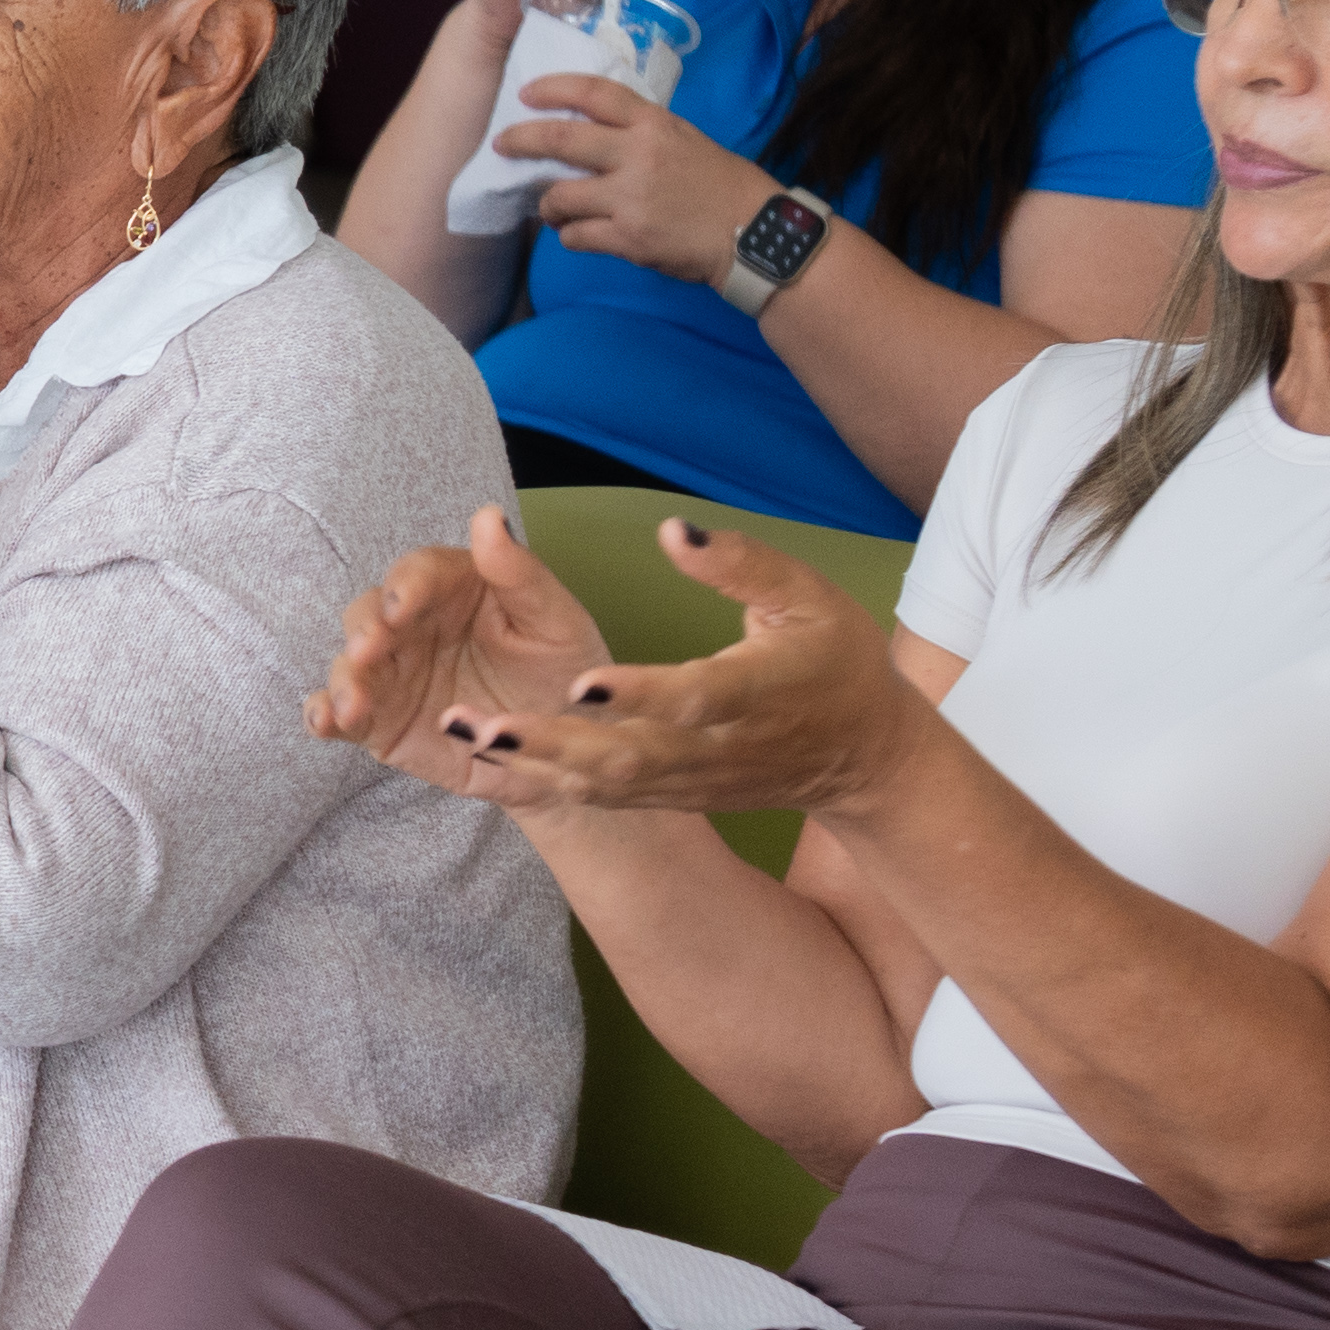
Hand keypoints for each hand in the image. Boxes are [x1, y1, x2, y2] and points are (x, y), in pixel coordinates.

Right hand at [307, 508, 617, 801]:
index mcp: (456, 591)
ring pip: (349, 664)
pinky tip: (325, 723)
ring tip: (352, 706)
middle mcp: (414, 628)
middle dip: (364, 629)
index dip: (405, 585)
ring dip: (343, 679)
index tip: (404, 606)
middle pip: (370, 613)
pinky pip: (339, 713)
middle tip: (370, 651)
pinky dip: (323, 714)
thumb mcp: (557, 623)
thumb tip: (487, 517)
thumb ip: (521, 574)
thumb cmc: (566, 676)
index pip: (419, 573)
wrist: (565, 754)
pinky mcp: (379, 720)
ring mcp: (393, 674)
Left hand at [321, 511, 927, 819]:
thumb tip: (672, 529)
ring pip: (610, 785)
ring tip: (466, 734)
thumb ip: (739, 562)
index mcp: (761, 690)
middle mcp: (722, 746)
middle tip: (481, 725)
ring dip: (535, 766)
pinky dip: (549, 785)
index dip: (639, 694)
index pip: (696, 697)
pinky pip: (607, 799)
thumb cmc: (835, 658)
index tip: (579, 681)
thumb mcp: (806, 594)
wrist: (864, 755)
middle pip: (633, 755)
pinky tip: (489, 761)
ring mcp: (696, 780)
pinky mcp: (678, 797)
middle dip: (554, 744)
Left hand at [490, 76, 786, 287]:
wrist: (752, 233)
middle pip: (560, 139)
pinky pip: (576, 237)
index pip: (595, 93)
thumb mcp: (684, 139)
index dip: (554, 88)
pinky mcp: (629, 238)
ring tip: (552, 208)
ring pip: (559, 196)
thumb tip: (589, 133)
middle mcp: (639, 155)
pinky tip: (578, 234)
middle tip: (502, 144)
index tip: (526, 93)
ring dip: (548, 204)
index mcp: (654, 124)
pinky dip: (570, 236)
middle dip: (521, 140)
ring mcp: (631, 198)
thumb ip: (639, 133)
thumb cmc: (719, 185)